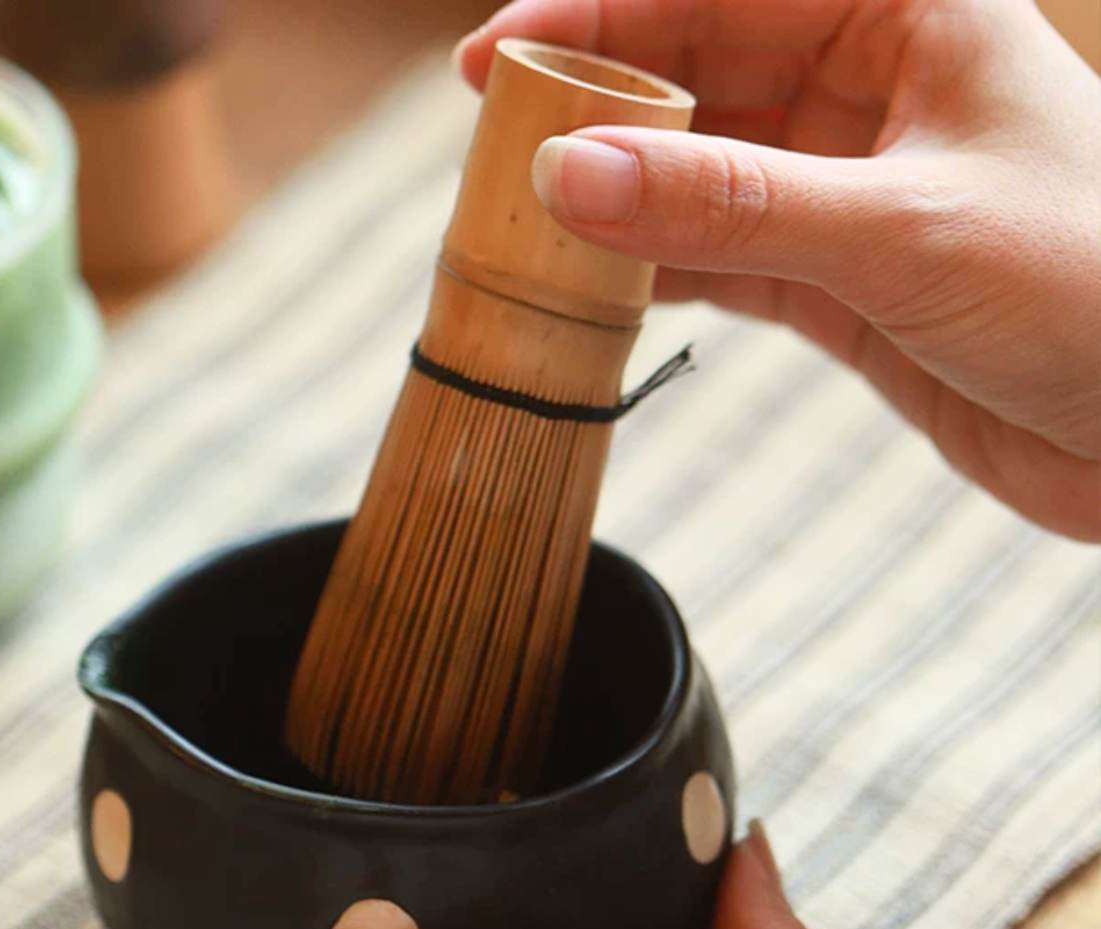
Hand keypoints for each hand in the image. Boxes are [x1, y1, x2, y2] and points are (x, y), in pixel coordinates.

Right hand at [454, 0, 1100, 541]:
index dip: (602, 10)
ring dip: (620, 194)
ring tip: (526, 220)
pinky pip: (722, 256)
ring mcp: (850, 188)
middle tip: (495, 146)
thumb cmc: (1093, 291)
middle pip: (699, 69)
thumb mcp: (895, 232)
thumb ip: (728, 204)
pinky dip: (660, 271)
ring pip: (702, 169)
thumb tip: (569, 174)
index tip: (498, 60)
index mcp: (908, 13)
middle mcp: (873, 88)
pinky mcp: (840, 281)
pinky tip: (602, 284)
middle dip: (598, 104)